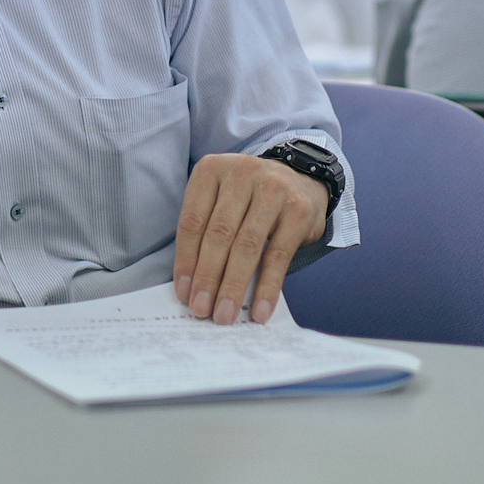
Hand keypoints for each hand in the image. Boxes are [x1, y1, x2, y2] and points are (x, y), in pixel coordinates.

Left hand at [173, 153, 328, 325]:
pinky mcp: (298, 210)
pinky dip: (267, 287)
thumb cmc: (249, 199)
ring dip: (233, 285)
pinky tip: (259, 309)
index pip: (192, 222)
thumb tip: (191, 286)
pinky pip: (278, 255)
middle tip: (201, 309)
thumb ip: (205, 232)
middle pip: (218, 235)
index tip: (183, 293)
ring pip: (247, 246)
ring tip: (224, 314)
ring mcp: (273, 189)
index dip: (185, 261)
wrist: (300, 180)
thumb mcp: (221, 200)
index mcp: (212, 170)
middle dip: (207, 277)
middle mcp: (242, 173)